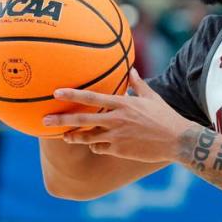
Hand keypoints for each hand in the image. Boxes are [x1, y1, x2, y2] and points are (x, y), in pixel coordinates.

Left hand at [43, 69, 193, 162]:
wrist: (177, 140)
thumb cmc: (165, 117)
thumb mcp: (152, 97)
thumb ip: (137, 85)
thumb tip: (131, 70)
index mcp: (123, 104)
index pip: (92, 96)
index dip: (72, 94)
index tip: (56, 92)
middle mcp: (116, 119)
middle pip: (82, 119)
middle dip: (61, 119)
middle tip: (45, 120)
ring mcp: (116, 137)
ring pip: (87, 137)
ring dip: (74, 137)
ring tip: (64, 137)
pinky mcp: (119, 151)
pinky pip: (99, 148)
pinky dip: (95, 146)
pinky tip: (96, 145)